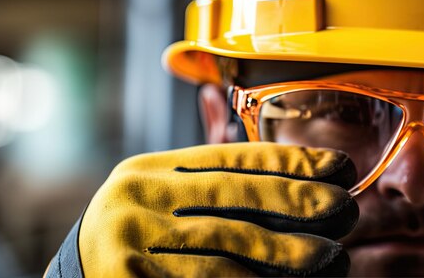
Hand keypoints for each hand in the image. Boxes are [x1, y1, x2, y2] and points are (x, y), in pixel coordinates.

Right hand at [78, 142, 357, 276]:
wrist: (78, 274)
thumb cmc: (138, 236)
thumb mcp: (163, 196)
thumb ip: (209, 183)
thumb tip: (291, 180)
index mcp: (153, 169)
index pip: (230, 158)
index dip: (288, 160)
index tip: (337, 167)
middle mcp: (141, 196)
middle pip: (235, 195)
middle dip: (297, 200)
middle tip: (345, 208)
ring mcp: (132, 239)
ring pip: (227, 243)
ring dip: (286, 252)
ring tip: (333, 256)